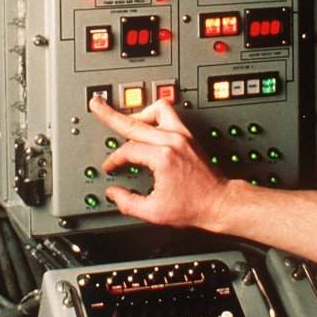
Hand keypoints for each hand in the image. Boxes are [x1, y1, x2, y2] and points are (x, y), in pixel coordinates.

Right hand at [88, 94, 230, 229]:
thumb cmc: (195, 206)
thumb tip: (114, 193)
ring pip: (156, 110)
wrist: (219, 203)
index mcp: (163, 157)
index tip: (111, 168)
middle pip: (135, 122)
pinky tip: (148, 124)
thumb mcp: (154, 212)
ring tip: (128, 120)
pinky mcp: (189, 136)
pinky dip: (156, 115)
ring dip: (139, 114)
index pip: (128, 150)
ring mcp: (183, 135)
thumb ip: (128, 202)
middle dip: (111, 115)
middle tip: (97, 104)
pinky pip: (169, 114)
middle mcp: (173, 141)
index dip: (114, 159)